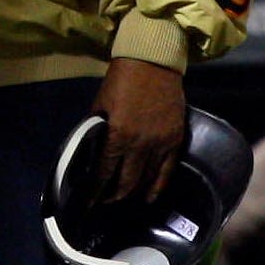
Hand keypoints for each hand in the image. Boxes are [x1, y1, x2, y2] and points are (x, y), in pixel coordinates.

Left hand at [90, 59, 187, 205]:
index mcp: (118, 135)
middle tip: (104, 200)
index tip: (87, 202)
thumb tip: (90, 155)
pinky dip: (158, 187)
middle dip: (113, 195)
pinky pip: (167, 171)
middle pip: (126, 182)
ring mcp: (161, 144)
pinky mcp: (176, 140)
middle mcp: (141, 144)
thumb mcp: (100, 106)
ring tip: (122, 198)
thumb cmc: (120, 81)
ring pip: (147, 179)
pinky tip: (149, 197)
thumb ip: (97, 132)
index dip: (94, 190)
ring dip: (133, 192)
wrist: (153, 62)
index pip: (104, 172)